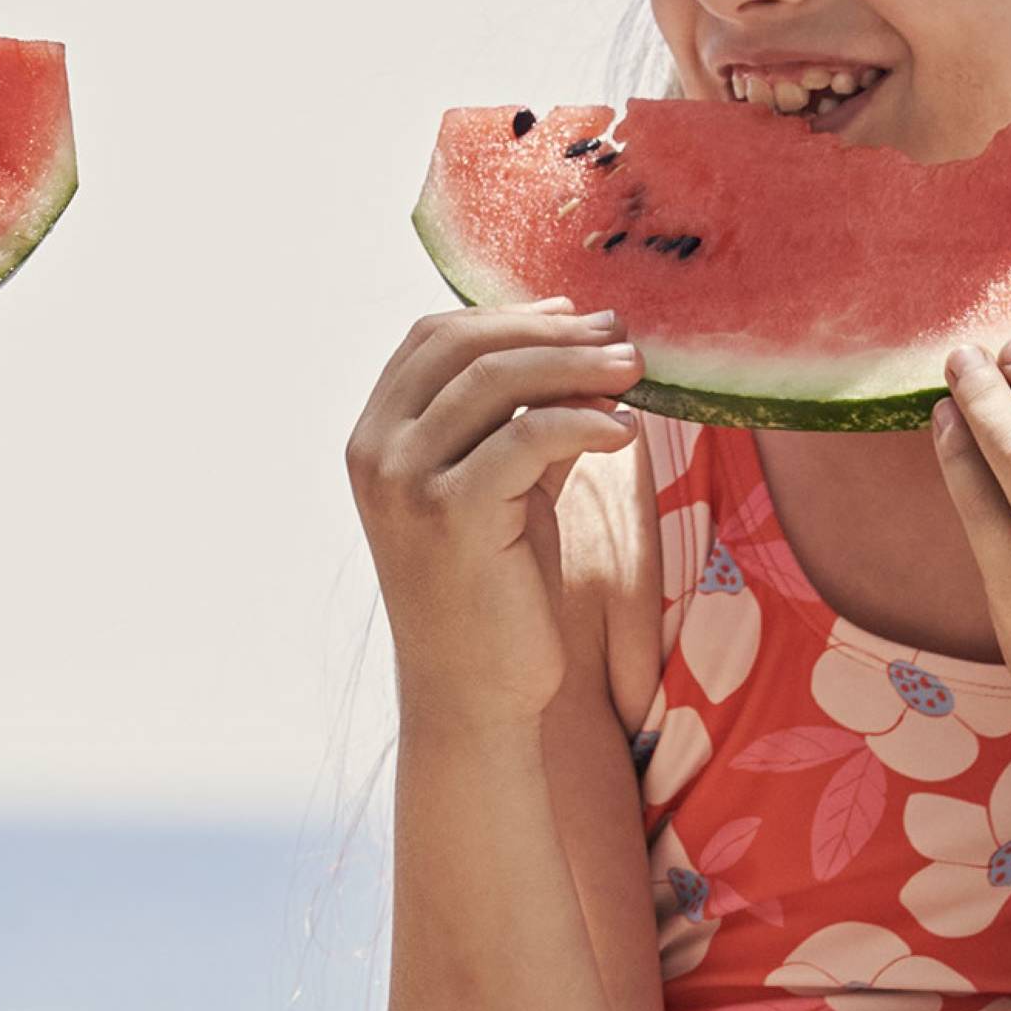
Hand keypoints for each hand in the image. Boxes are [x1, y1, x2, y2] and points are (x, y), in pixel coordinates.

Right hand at [346, 304, 641, 730]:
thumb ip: (518, 422)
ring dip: (577, 366)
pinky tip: (624, 432)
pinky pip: (528, 438)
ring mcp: (405, 481)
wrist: (474, 694)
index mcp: (375, 435)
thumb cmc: (493, 591)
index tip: (576, 316)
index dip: (508, 315)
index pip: (433, 336)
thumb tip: (582, 351)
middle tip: (621, 336)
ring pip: (497, 382)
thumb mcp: (500, 489)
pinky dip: (584, 421)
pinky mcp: (451, 515)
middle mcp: (376, 450)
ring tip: (634, 372)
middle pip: (464, 346)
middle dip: (551, 332)